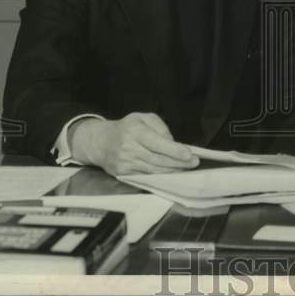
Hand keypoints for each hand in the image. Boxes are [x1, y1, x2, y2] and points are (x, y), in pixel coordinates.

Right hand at [70, 112, 197, 175]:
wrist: (100, 142)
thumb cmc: (127, 127)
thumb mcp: (143, 118)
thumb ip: (160, 127)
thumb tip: (173, 142)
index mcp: (135, 130)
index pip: (157, 143)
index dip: (174, 150)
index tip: (189, 154)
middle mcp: (128, 148)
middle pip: (158, 159)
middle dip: (178, 163)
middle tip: (194, 163)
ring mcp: (125, 163)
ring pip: (153, 171)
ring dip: (172, 171)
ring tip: (186, 169)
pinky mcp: (122, 174)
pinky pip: (145, 177)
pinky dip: (160, 177)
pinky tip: (171, 175)